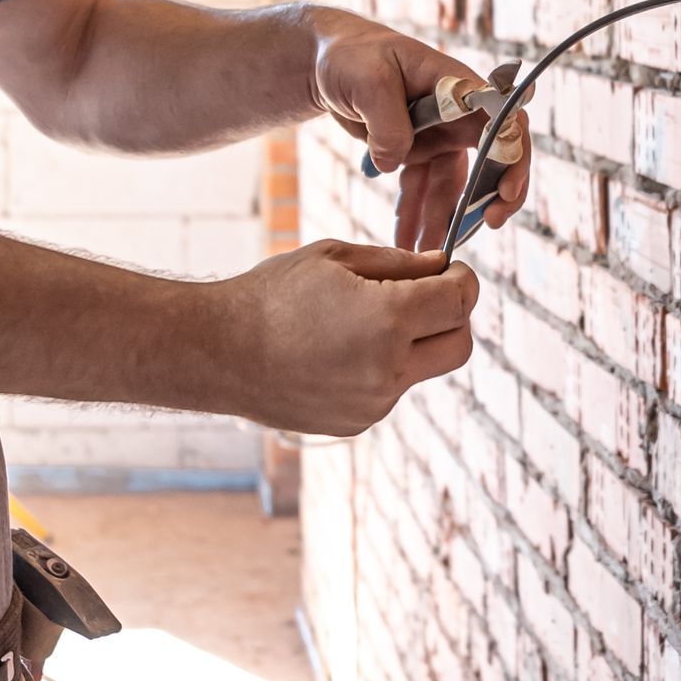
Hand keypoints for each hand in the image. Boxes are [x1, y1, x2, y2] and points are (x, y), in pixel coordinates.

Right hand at [215, 240, 479, 434]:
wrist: (218, 352)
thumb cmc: (272, 295)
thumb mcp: (334, 259)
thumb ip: (396, 262)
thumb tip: (439, 266)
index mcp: (389, 319)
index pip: (461, 300)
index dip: (462, 279)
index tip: (448, 270)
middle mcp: (390, 368)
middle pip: (461, 344)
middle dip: (453, 316)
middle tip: (426, 295)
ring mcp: (374, 402)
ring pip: (424, 368)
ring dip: (413, 343)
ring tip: (359, 321)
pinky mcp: (357, 422)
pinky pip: (390, 389)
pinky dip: (381, 367)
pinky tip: (336, 350)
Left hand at [307, 10, 533, 252]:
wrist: (327, 63)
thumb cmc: (351, 56)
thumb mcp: (367, 80)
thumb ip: (387, 120)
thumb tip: (393, 163)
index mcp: (456, 87)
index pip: (503, 121)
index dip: (512, 157)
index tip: (504, 192)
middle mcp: (456, 114)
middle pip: (487, 162)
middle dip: (484, 202)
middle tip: (472, 233)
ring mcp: (438, 136)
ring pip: (450, 187)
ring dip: (439, 221)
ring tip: (422, 254)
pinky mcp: (417, 152)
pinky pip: (421, 189)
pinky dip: (414, 215)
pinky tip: (404, 241)